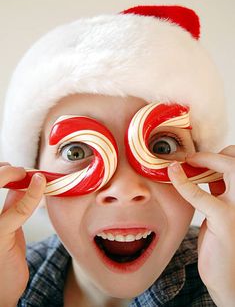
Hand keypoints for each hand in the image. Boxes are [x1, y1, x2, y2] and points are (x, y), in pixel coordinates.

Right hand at [0, 163, 45, 306]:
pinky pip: (18, 210)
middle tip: (20, 170)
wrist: (2, 291)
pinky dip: (32, 194)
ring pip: (1, 187)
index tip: (13, 168)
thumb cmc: (3, 259)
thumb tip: (20, 184)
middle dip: (4, 171)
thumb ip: (10, 205)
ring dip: (17, 177)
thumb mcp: (6, 226)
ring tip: (33, 176)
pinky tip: (40, 184)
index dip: (1, 172)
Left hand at [168, 146, 234, 306]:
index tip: (197, 158)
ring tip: (184, 162)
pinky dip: (184, 183)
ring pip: (230, 169)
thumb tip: (204, 171)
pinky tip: (173, 175)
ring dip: (205, 160)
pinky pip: (200, 194)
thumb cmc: (222, 242)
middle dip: (216, 154)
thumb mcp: (220, 210)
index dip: (219, 155)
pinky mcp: (225, 219)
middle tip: (192, 158)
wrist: (228, 276)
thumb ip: (218, 191)